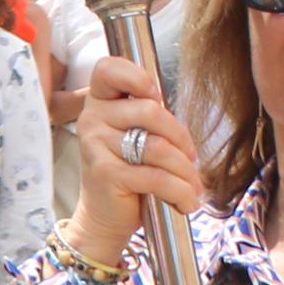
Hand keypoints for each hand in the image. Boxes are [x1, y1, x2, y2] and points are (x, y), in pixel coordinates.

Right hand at [70, 55, 202, 270]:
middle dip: (181, 139)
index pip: (108, 69)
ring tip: (191, 186)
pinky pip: (157, 176)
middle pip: (150, 111)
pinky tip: (185, 201)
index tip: (155, 97)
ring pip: (159, 147)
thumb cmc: (128, 173)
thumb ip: (149, 117)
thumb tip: (176, 118)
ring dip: (186, 172)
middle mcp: (92, 118)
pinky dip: (180, 192)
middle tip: (190, 159)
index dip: (137, 77)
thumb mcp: (136, 137)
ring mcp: (95, 145)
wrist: (105, 215)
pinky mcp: (105, 172)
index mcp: (100, 102)